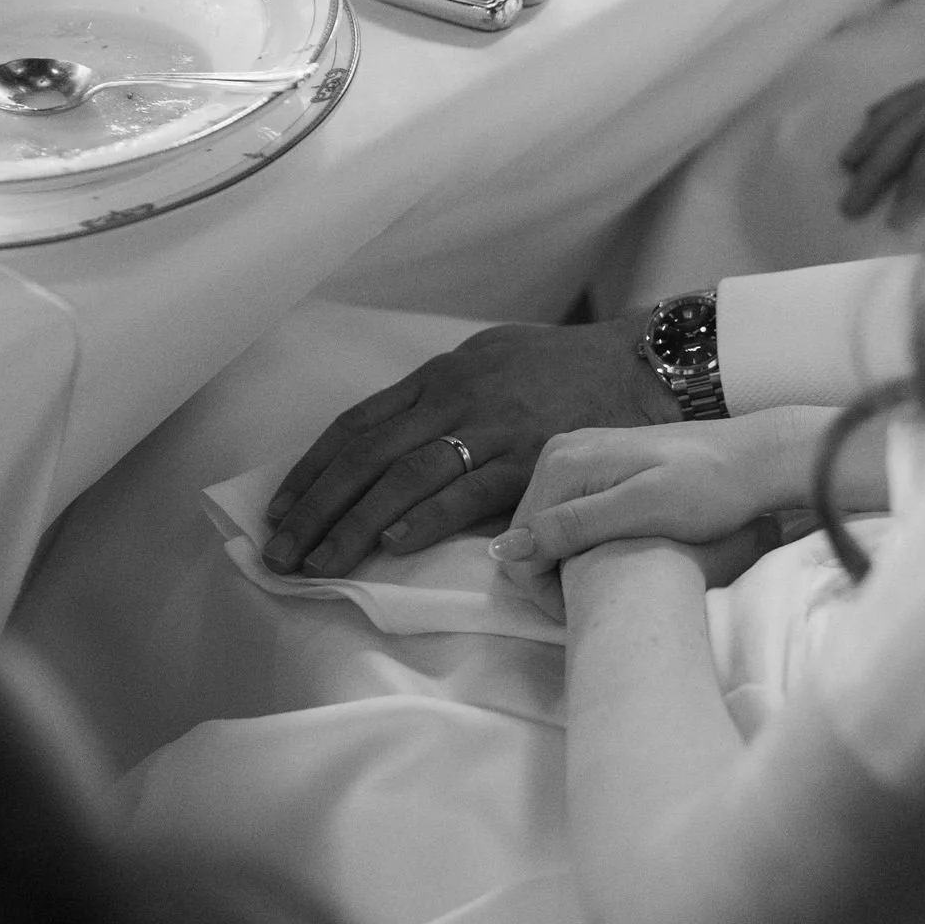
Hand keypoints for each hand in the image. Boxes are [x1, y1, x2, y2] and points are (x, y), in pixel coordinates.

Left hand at [261, 312, 678, 575]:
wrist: (645, 365)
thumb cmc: (566, 368)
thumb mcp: (493, 359)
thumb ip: (445, 393)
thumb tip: (400, 430)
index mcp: (441, 375)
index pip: (357, 425)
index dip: (312, 470)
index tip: (279, 511)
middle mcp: (455, 395)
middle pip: (366, 455)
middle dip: (316, 507)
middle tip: (280, 552)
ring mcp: (492, 426)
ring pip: (404, 477)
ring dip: (354, 525)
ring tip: (320, 565)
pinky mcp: (530, 458)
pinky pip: (467, 492)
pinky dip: (424, 519)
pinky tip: (392, 546)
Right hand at [490, 418, 791, 617]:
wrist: (756, 459)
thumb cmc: (710, 488)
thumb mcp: (643, 510)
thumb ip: (575, 525)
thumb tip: (506, 549)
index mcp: (563, 462)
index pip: (521, 543)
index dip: (544, 588)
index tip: (581, 611)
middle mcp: (561, 452)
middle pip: (530, 534)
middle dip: (553, 575)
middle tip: (599, 601)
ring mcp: (580, 456)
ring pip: (549, 528)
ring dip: (568, 562)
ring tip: (612, 581)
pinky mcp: (600, 465)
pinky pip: (570, 514)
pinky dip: (584, 543)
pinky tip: (617, 556)